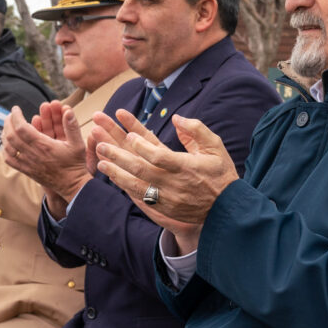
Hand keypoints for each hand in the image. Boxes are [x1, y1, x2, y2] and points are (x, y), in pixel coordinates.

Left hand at [2, 102, 92, 205]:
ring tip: (8, 126)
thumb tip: (68, 111)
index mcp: (43, 145)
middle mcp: (33, 154)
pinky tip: (7, 144)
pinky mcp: (27, 171)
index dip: (16, 116)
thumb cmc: (75, 164)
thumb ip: (72, 126)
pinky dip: (5, 150)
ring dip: (5, 134)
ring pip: (8, 147)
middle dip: (8, 122)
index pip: (22, 127)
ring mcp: (28, 163)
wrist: (73, 185)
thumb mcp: (78, 143)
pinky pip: (10, 160)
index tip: (16, 109)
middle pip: (11, 135)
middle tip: (10, 115)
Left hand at [93, 110, 235, 239]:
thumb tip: (176, 118)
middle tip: (101, 143)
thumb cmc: (221, 174)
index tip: (129, 135)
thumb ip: (197, 130)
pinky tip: (113, 176)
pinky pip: (139, 196)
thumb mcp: (216, 147)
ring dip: (116, 172)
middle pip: (140, 169)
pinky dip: (125, 185)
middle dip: (118, 155)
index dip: (142, 146)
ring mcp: (167, 197)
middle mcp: (174, 183)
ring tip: (100, 160)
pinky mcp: (164, 207)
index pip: (158, 155)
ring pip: (135, 184)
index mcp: (186, 166)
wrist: (226, 209)